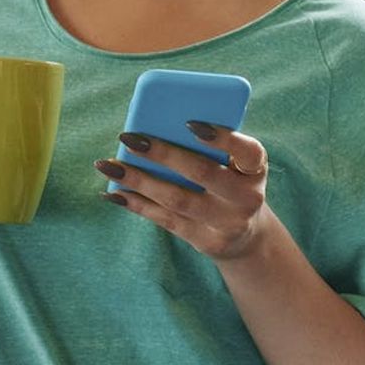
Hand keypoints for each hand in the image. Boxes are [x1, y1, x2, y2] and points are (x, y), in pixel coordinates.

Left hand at [95, 122, 271, 261]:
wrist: (247, 236)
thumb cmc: (231, 182)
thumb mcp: (234, 164)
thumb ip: (209, 147)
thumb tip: (154, 129)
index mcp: (256, 168)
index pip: (247, 151)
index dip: (221, 138)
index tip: (189, 123)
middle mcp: (247, 198)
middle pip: (201, 173)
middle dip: (162, 154)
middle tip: (129, 137)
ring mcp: (227, 224)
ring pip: (176, 199)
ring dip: (138, 180)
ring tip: (107, 164)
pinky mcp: (205, 241)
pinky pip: (165, 220)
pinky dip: (136, 204)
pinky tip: (113, 192)